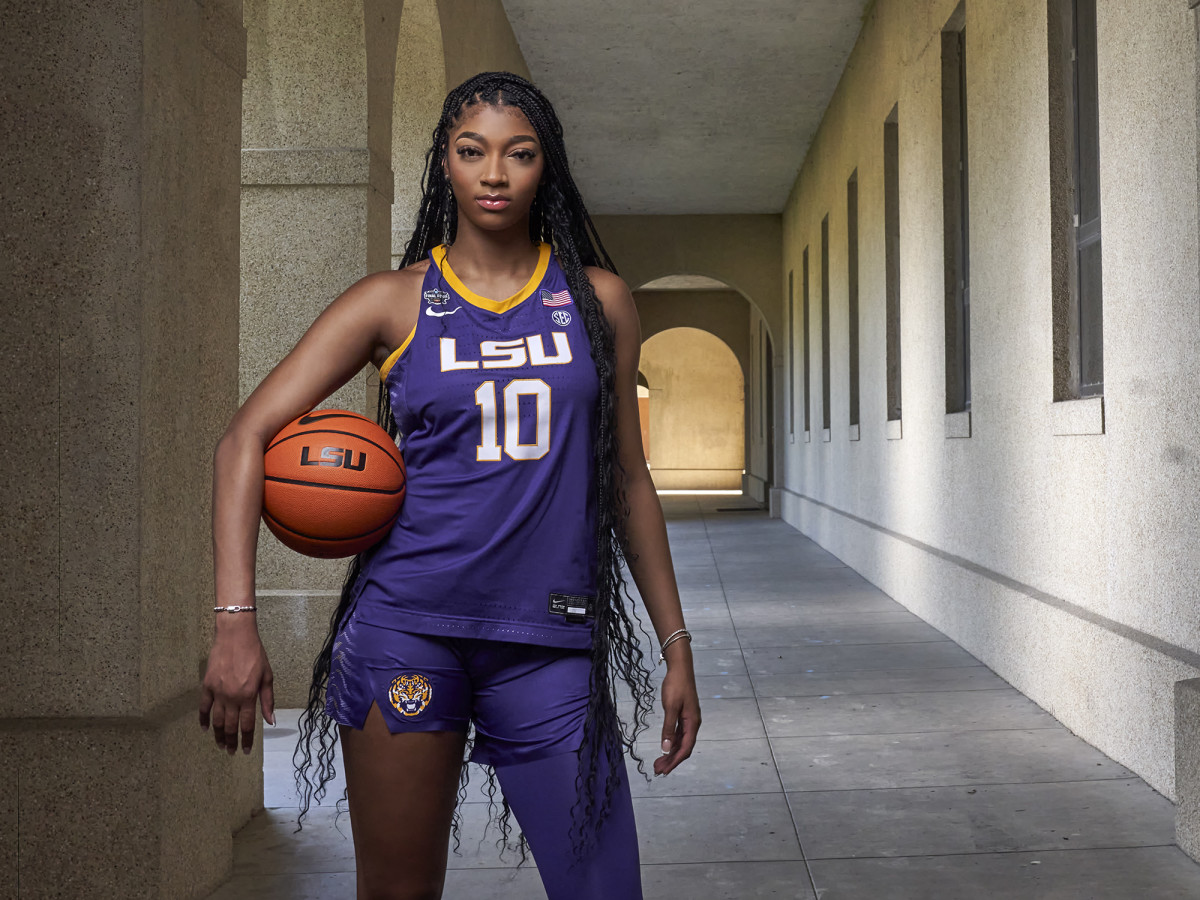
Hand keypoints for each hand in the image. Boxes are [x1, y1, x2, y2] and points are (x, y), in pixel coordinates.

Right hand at [198, 621, 274, 755]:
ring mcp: (217, 692)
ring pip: (217, 720)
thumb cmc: (255, 654)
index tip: (246, 751)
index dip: (246, 740)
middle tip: (231, 752)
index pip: (246, 725)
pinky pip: (203, 707)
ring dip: (218, 735)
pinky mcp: (207, 685)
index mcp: (248, 696)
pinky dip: (203, 719)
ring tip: (220, 745)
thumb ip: (267, 700)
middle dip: (231, 742)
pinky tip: (205, 729)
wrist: (235, 636)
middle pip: (230, 726)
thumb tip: (270, 721)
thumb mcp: (267, 676)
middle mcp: (232, 697)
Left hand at [654, 649, 700, 775]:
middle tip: (657, 770)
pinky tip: (665, 748)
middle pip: (683, 748)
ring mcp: (688, 720)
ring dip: (670, 753)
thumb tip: (665, 748)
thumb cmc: (676, 686)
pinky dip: (671, 743)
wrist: (680, 668)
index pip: (685, 748)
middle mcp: (693, 724)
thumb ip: (668, 729)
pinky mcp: (683, 715)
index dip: (674, 761)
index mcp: (692, 723)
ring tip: (659, 763)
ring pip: (680, 742)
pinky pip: (678, 734)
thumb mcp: (670, 707)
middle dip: (671, 760)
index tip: (664, 771)